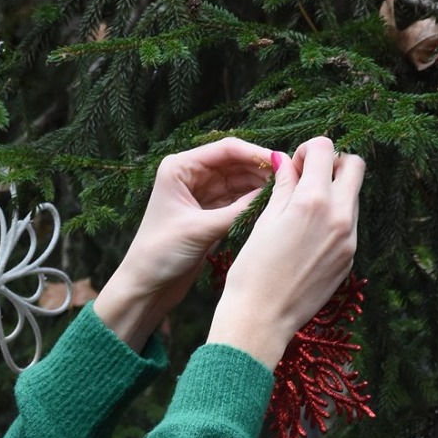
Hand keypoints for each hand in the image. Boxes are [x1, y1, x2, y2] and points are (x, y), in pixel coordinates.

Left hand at [93, 138, 274, 351]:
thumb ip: (238, 209)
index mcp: (179, 168)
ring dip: (259, 185)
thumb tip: (274, 191)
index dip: (255, 154)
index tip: (282, 162)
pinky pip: (236, 199)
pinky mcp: (208, 213)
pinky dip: (252, 201)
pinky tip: (271, 203)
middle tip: (290, 178)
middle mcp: (189, 175)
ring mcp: (200, 194)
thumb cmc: (160, 254)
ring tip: (286, 191)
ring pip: (238, 181)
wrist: (146, 286)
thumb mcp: (201, 229)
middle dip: (261, 169)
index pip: (225, 150)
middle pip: (235, 163)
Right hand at [208, 137, 364, 368]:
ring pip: (353, 195)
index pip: (326, 149)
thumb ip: (283, 187)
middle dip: (332, 164)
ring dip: (334, 191)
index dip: (308, 150)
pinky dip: (333, 218)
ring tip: (303, 211)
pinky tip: (307, 237)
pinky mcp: (350, 257)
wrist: (261, 319)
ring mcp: (350, 238)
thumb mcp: (263, 222)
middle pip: (355, 165)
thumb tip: (287, 162)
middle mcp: (339, 216)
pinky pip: (349, 224)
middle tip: (308, 179)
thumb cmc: (252, 272)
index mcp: (313, 201)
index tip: (294, 165)